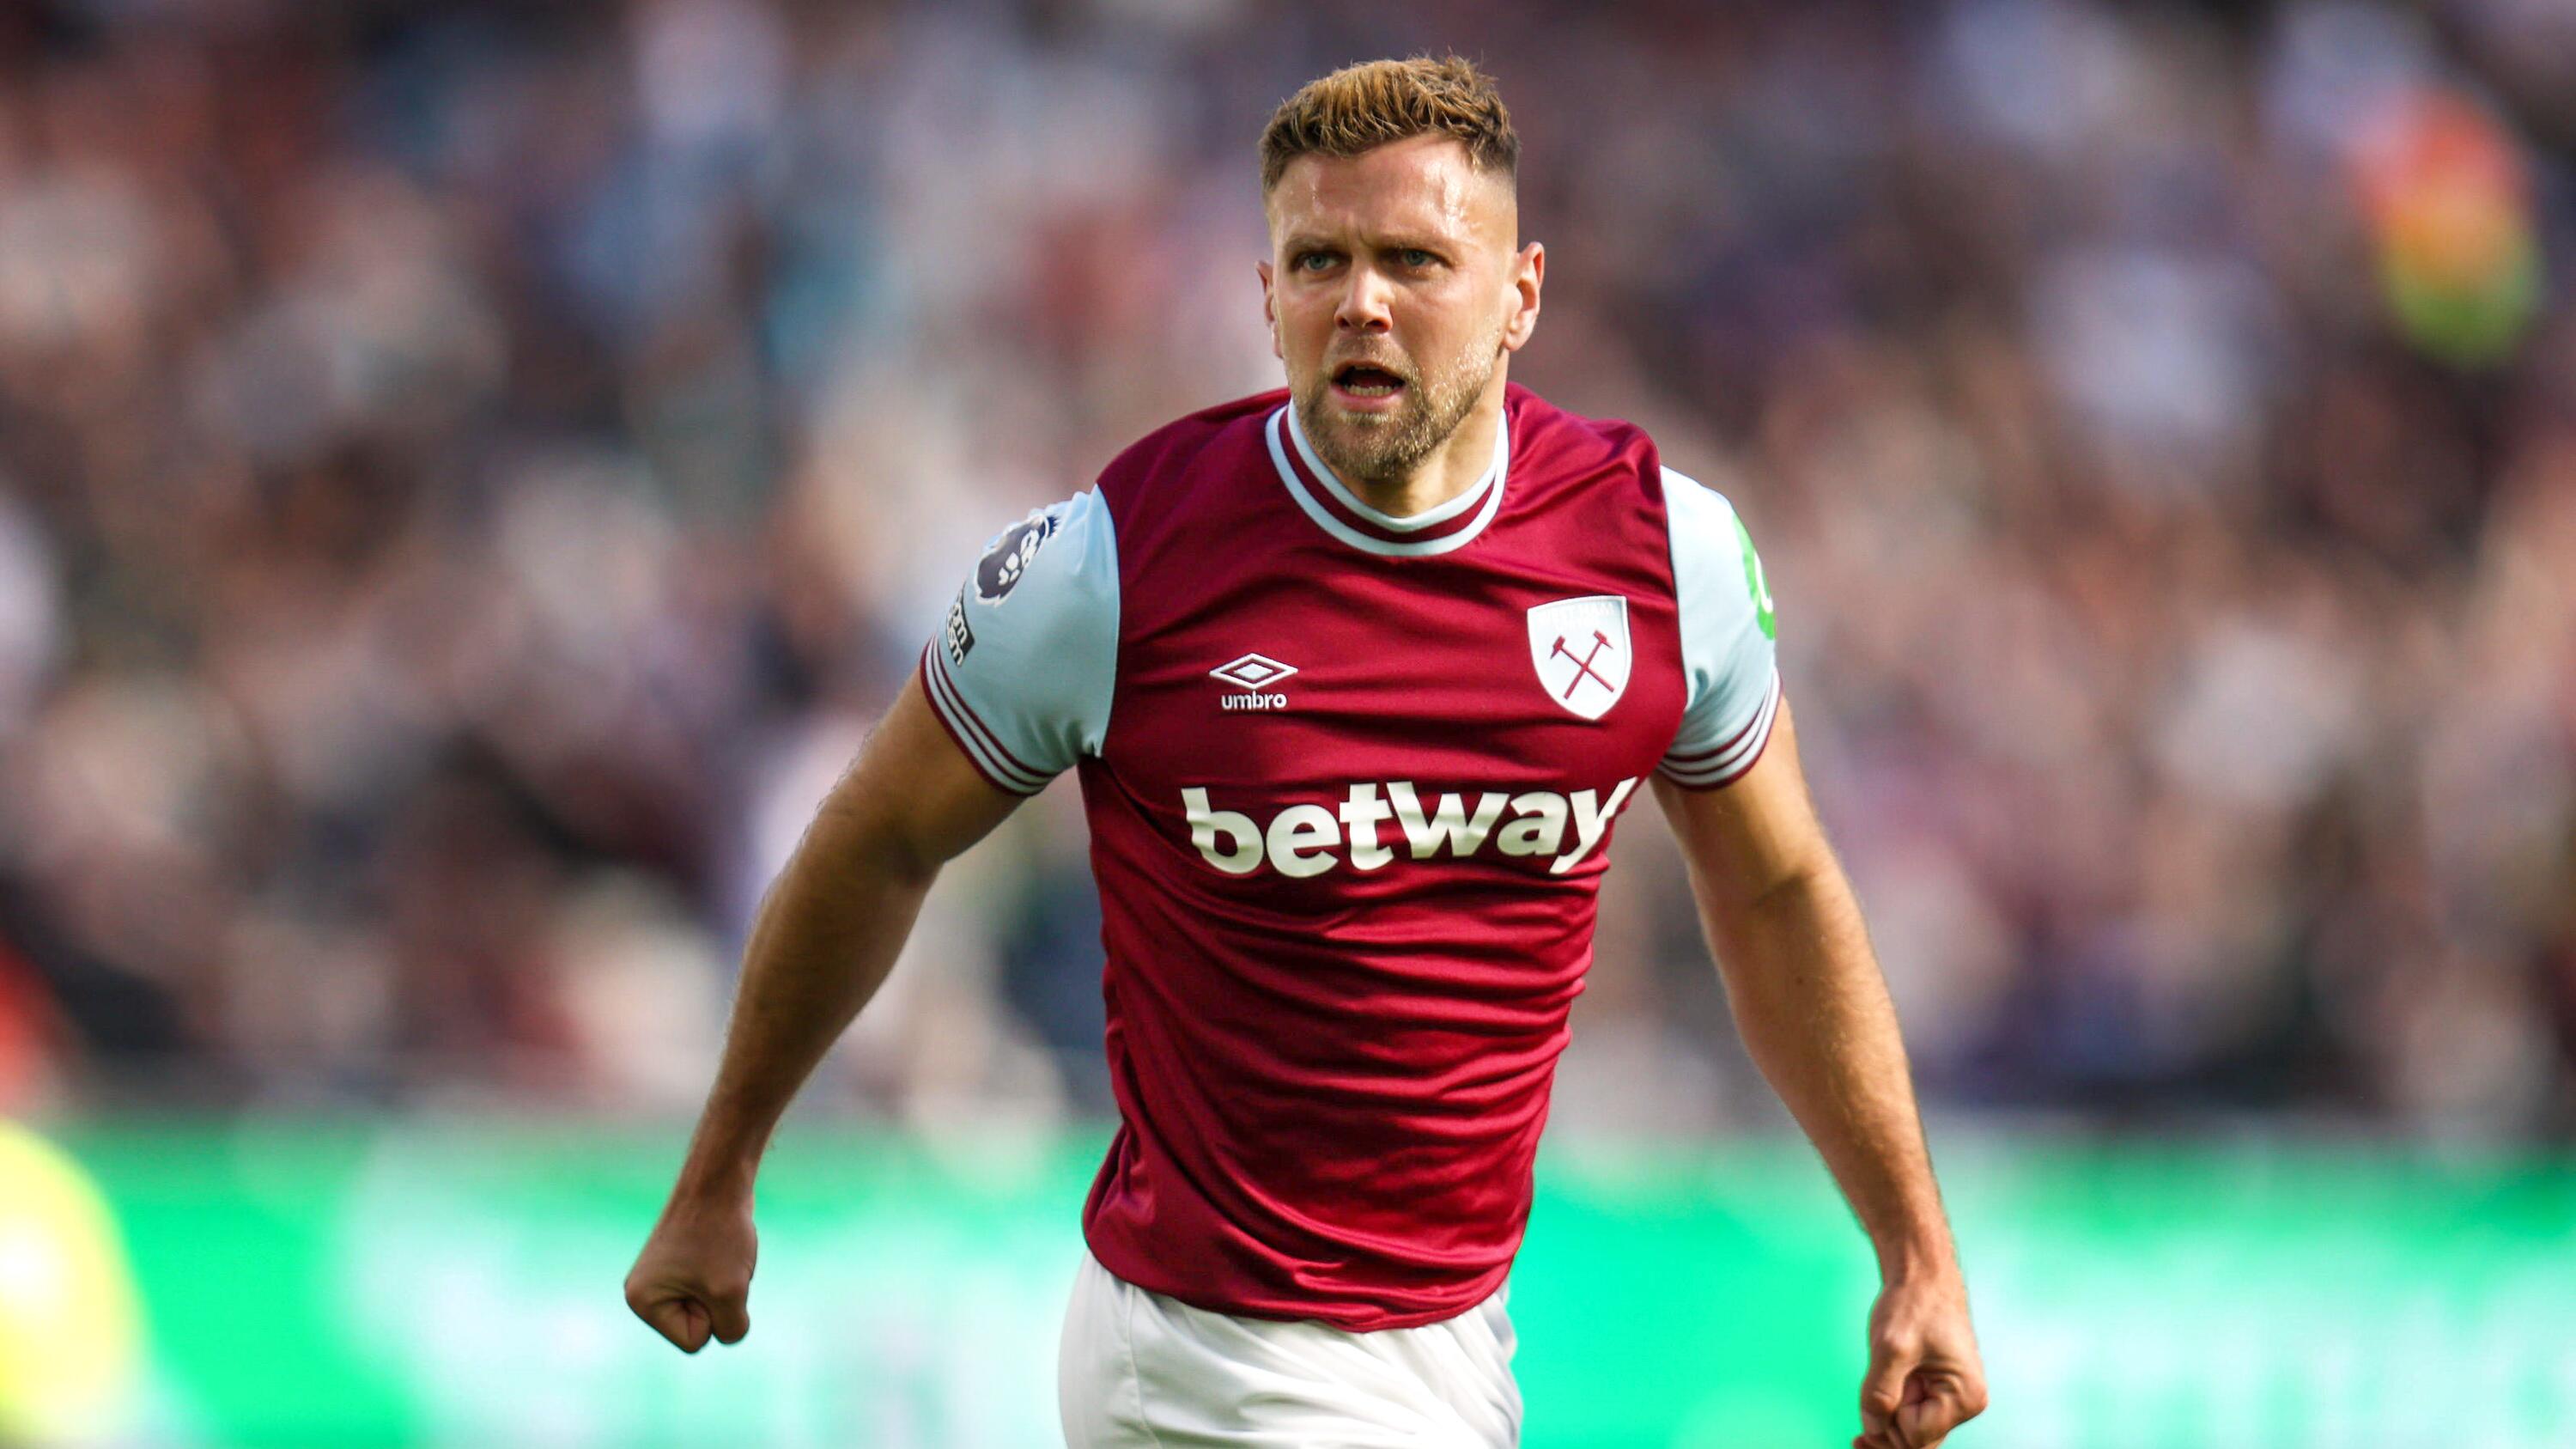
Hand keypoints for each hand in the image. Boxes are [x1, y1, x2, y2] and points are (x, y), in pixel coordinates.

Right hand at [624, 1182, 758, 1352]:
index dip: (714, 1313)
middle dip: (720, 1300)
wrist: (719, 1180)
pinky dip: (727, 1271)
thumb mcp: (730, 1292)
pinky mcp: (680, 1264)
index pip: (694, 1342)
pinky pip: (714, 1287)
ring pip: (711, 1306)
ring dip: (727, 1285)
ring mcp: (661, 1277)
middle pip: (700, 1326)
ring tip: (720, 1253)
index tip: (709, 1275)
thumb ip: (731, 1328)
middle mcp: (642, 1292)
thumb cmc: (720, 1234)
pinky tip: (721, 1246)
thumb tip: (728, 1332)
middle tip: (717, 1262)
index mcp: (642, 1302)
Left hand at [1854, 1268, 1986, 1447]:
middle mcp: (1965, 1402)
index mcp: (1964, 1396)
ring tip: (1874, 1389)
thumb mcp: (1891, 1347)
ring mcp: (1953, 1396)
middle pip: (1917, 1440)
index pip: (1916, 1437)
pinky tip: (1874, 1409)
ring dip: (1887, 1419)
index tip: (1872, 1398)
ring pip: (1912, 1429)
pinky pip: (1912, 1413)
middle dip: (1886, 1431)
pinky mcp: (1939, 1388)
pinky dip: (1892, 1411)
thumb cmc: (1913, 1304)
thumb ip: (1880, 1392)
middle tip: (1855, 1432)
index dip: (1887, 1423)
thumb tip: (1873, 1429)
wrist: (1922, 1275)